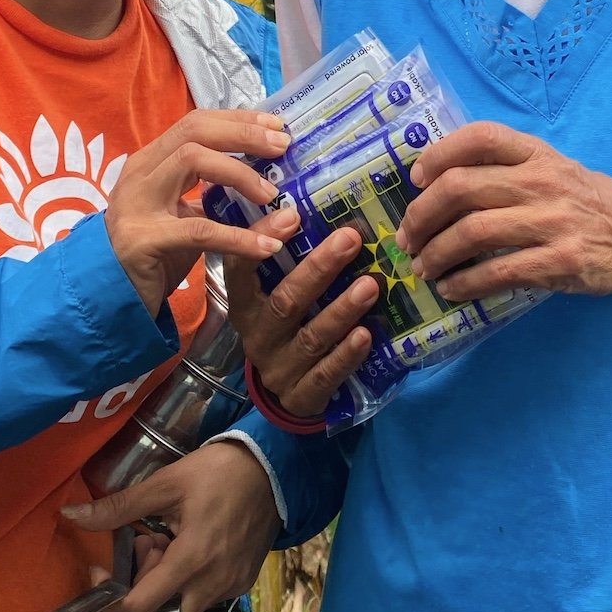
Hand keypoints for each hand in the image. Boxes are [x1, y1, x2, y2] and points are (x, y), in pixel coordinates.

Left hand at [62, 441, 280, 611]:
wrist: (273, 467)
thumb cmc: (217, 472)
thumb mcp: (165, 484)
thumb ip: (118, 507)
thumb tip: (70, 515)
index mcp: (191, 560)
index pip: (140, 608)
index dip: (113, 596)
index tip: (105, 569)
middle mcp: (213, 584)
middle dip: (144, 591)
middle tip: (148, 548)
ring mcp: (232, 586)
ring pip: (184, 609)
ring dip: (167, 585)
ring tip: (171, 540)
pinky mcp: (244, 582)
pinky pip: (206, 597)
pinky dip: (190, 581)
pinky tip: (193, 546)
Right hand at [103, 109, 292, 315]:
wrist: (111, 298)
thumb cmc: (154, 255)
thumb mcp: (186, 216)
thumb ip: (215, 195)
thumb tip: (271, 183)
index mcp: (151, 162)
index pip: (195, 123)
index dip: (238, 120)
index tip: (277, 127)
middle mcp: (140, 174)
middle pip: (194, 131)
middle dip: (243, 134)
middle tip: (282, 147)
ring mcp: (136, 204)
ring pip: (192, 161)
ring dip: (240, 174)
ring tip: (272, 196)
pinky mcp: (142, 240)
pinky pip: (199, 230)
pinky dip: (238, 237)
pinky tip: (267, 247)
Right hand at [225, 228, 377, 423]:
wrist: (288, 392)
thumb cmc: (288, 328)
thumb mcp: (277, 297)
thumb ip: (291, 264)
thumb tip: (330, 214)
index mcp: (245, 305)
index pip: (240, 270)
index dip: (261, 242)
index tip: (293, 215)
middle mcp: (256, 336)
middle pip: (284, 302)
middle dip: (318, 269)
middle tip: (350, 239)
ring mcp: (278, 369)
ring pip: (310, 337)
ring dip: (341, 310)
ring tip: (370, 286)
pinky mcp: (300, 396)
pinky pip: (325, 374)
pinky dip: (345, 354)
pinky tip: (366, 335)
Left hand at [397, 122, 611, 300]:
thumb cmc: (588, 202)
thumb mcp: (553, 168)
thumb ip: (507, 168)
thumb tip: (438, 181)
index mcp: (537, 153)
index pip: (480, 137)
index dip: (438, 153)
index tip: (417, 179)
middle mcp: (542, 182)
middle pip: (461, 187)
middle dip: (421, 215)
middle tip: (407, 237)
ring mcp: (552, 222)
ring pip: (471, 232)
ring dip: (435, 254)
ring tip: (423, 267)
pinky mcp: (560, 262)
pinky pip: (497, 272)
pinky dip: (464, 283)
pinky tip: (452, 289)